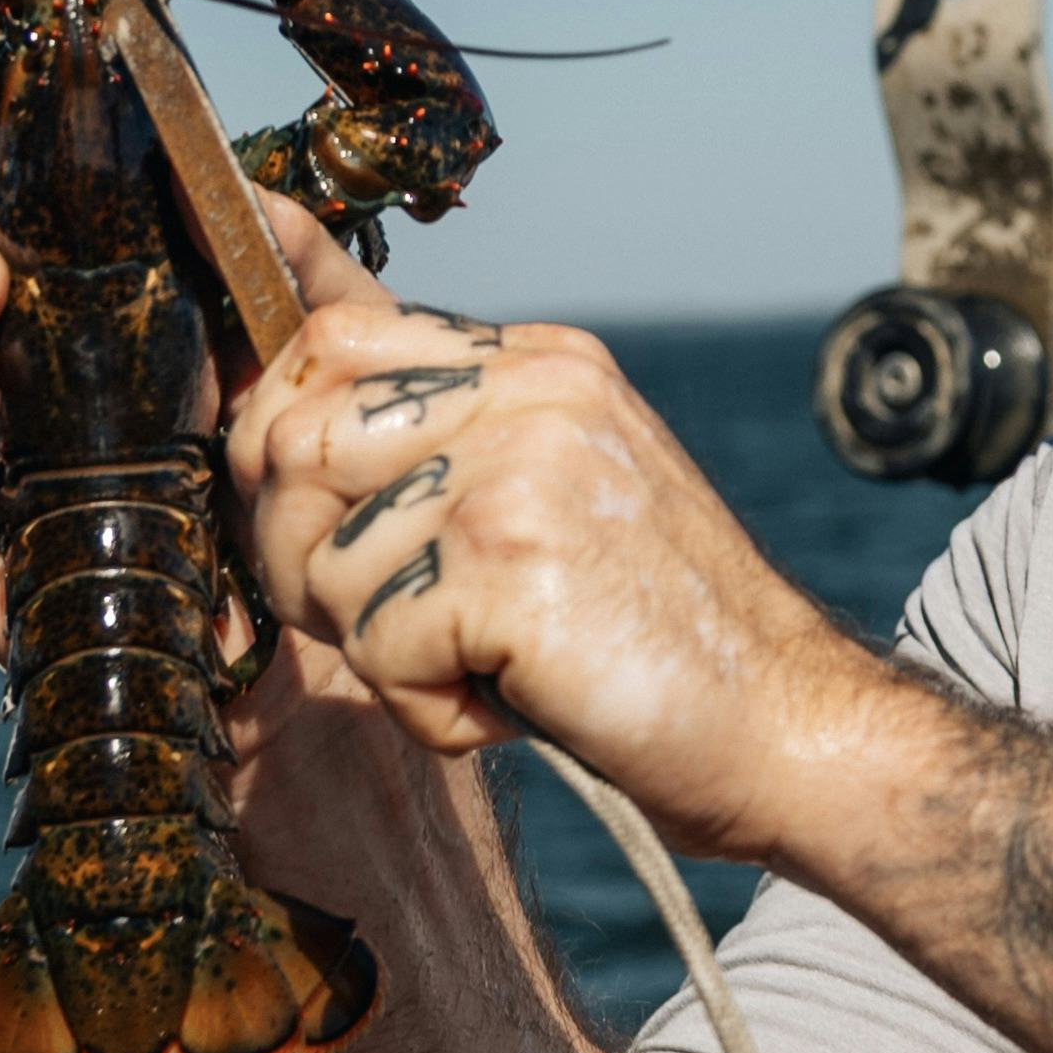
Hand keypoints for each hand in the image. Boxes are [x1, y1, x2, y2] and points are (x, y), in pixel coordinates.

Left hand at [227, 278, 902, 865]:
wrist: (795, 727)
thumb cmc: (661, 638)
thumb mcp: (563, 496)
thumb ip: (449, 445)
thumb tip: (278, 416)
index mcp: (540, 363)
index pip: (338, 324)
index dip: (264, 393)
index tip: (257, 456)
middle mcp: (530, 391)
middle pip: (291, 429)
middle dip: (294, 547)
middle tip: (384, 620)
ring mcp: (522, 466)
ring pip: (320, 552)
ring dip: (375, 647)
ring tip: (481, 667)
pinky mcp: (512, 562)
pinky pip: (376, 645)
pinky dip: (425, 710)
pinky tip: (509, 706)